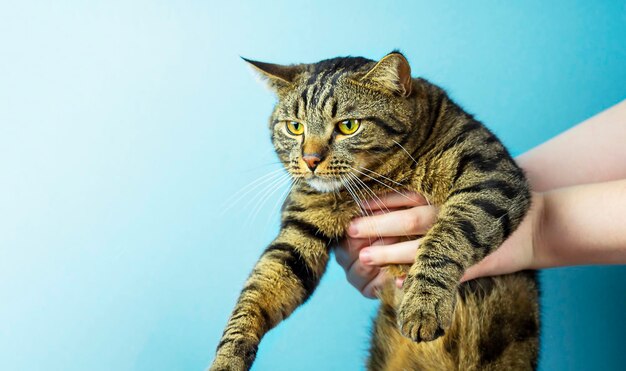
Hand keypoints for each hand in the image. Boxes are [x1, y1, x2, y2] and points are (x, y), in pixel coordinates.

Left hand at [336, 191, 544, 297]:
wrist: (539, 223)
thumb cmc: (492, 206)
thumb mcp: (462, 192)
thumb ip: (431, 193)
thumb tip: (389, 197)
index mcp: (450, 195)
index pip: (408, 196)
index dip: (381, 202)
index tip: (356, 206)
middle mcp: (454, 214)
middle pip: (410, 218)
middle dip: (378, 225)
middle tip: (350, 231)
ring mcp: (465, 239)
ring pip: (422, 246)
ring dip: (390, 252)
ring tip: (364, 257)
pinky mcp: (474, 261)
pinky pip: (443, 272)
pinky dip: (420, 277)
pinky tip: (398, 283)